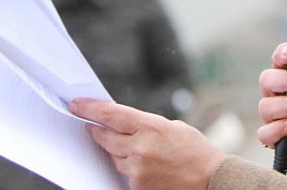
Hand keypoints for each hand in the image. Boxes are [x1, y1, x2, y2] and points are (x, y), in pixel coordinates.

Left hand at [70, 99, 224, 189]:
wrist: (210, 180)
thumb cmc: (195, 151)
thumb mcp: (172, 127)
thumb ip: (145, 125)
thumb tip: (122, 124)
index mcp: (151, 127)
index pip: (111, 115)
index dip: (90, 109)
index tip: (76, 105)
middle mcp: (140, 148)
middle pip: (105, 136)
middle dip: (97, 130)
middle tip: (90, 125)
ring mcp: (137, 169)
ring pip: (114, 155)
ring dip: (118, 150)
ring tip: (138, 148)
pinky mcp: (136, 186)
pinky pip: (124, 172)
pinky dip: (130, 166)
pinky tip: (147, 164)